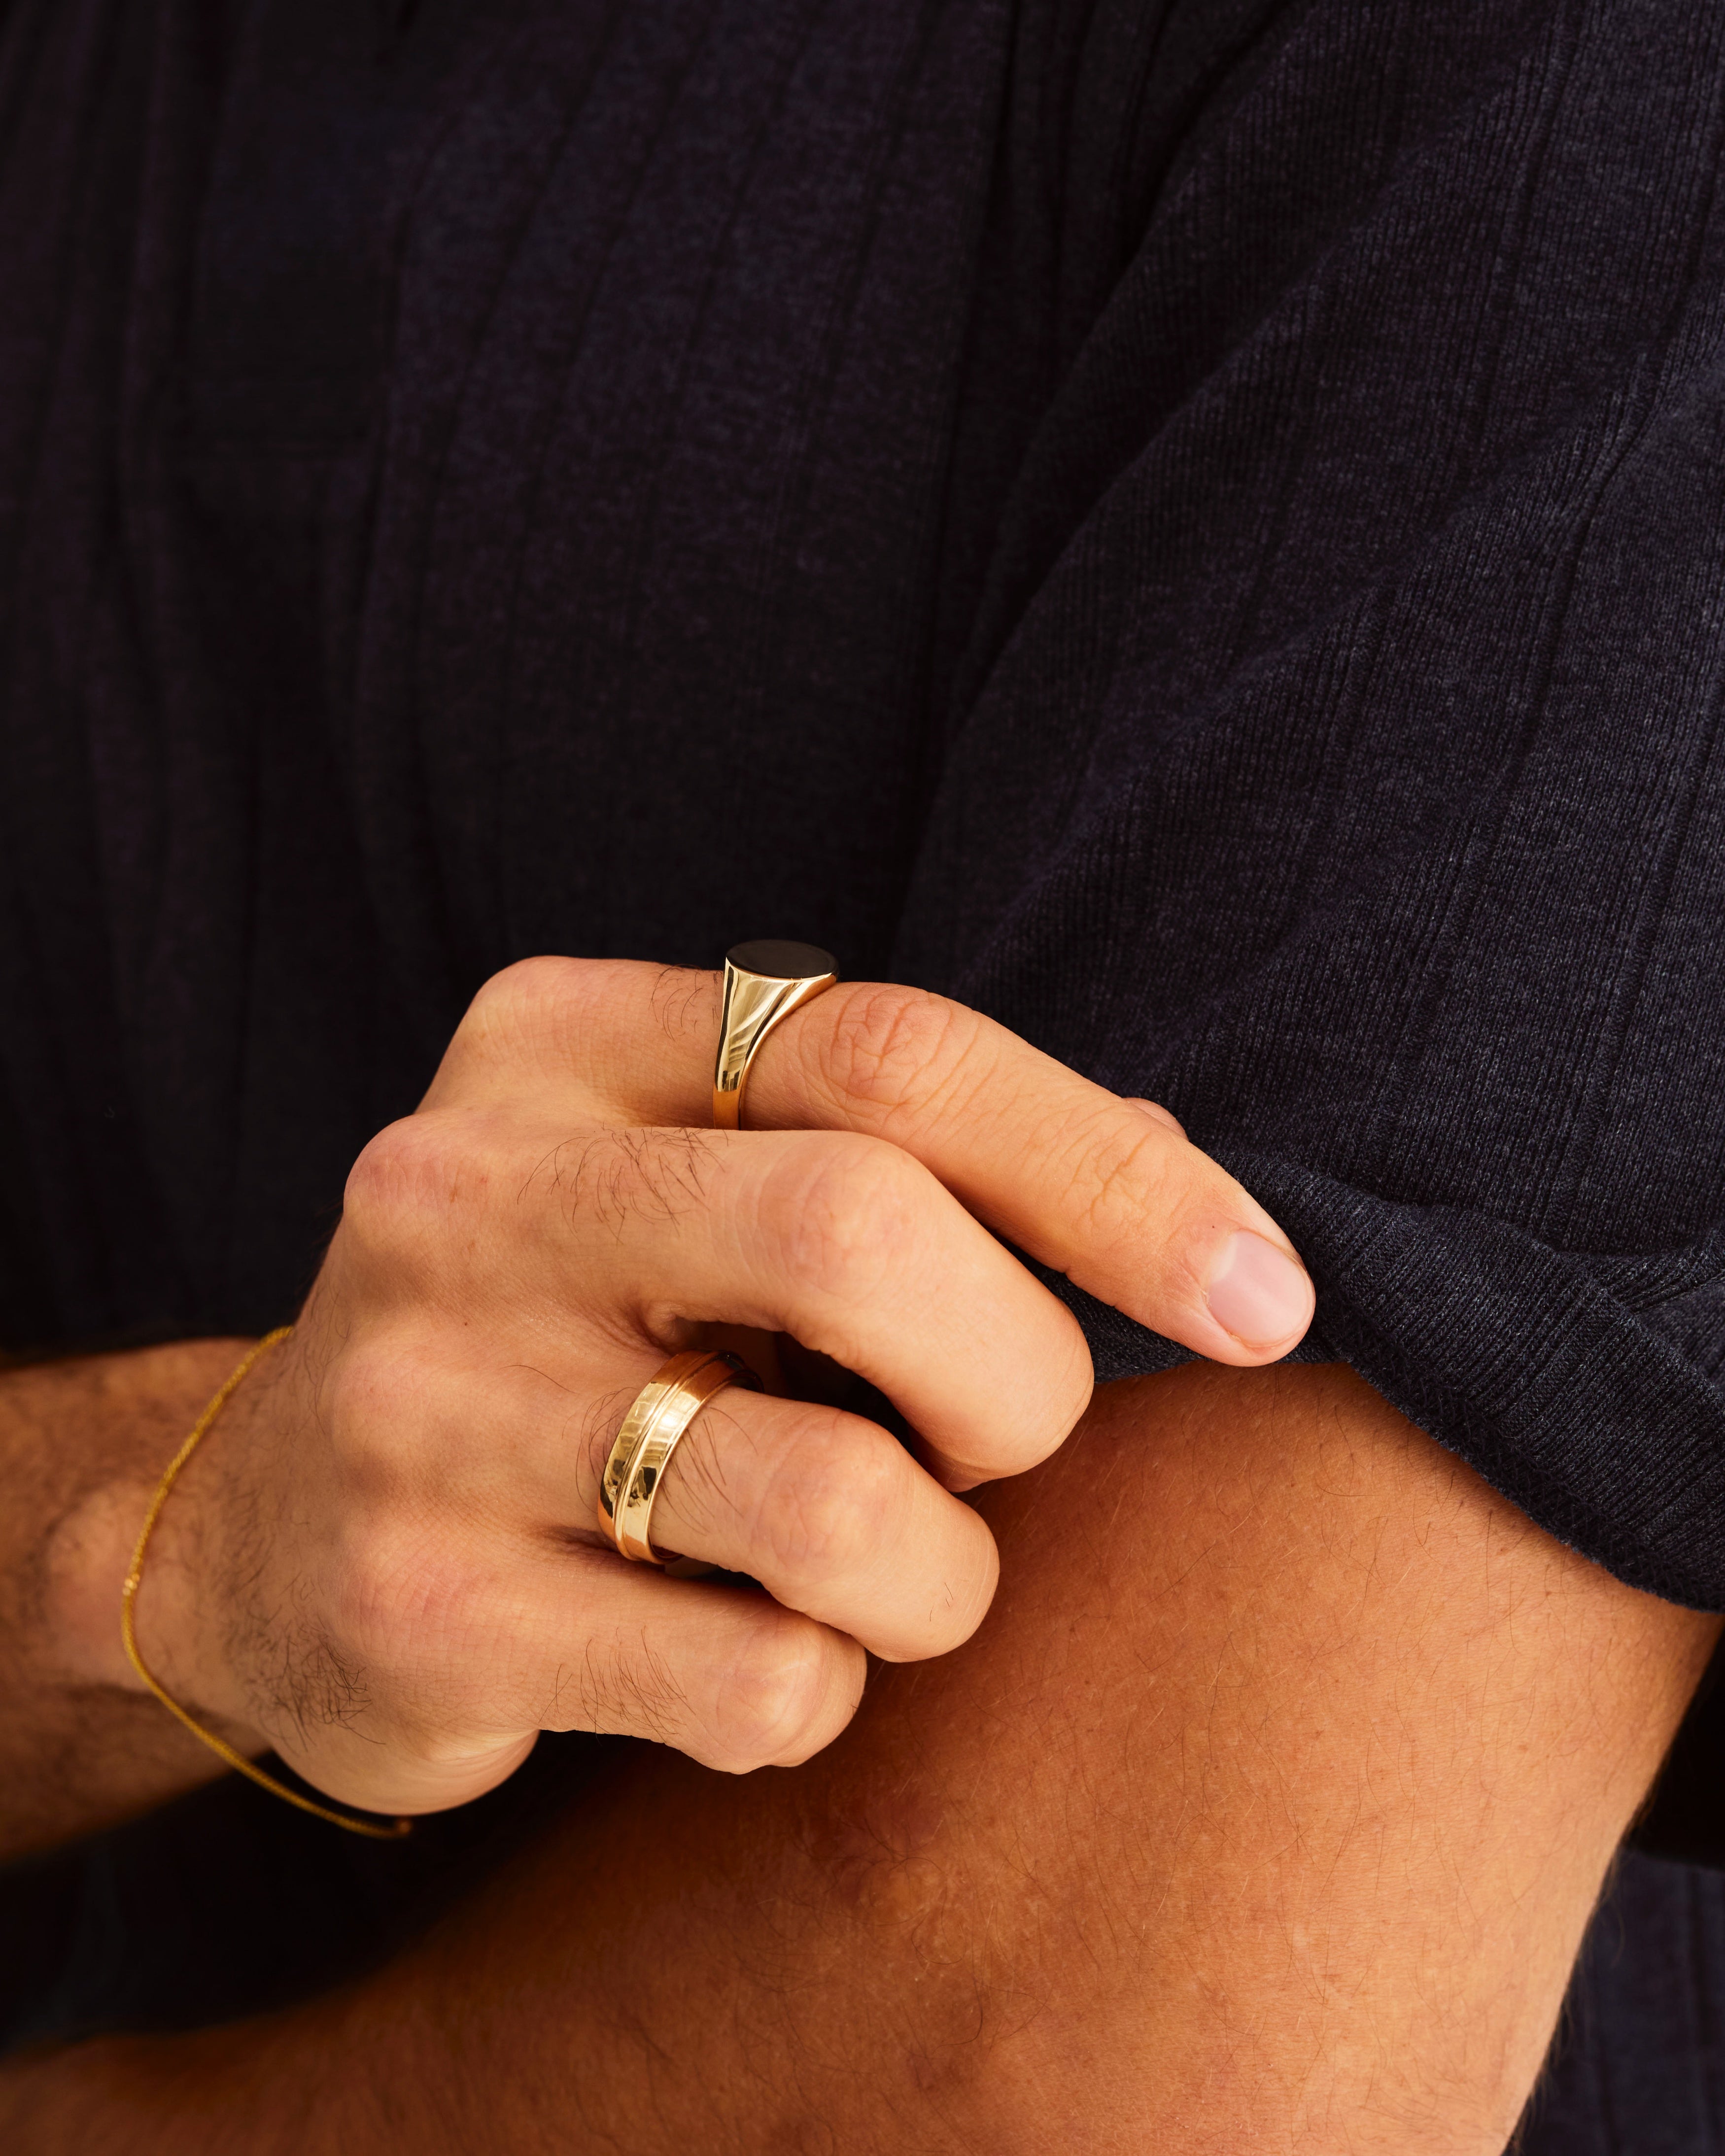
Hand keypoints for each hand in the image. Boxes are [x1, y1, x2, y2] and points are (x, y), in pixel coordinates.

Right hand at [100, 960, 1311, 1817]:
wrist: (263, 1532)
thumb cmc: (563, 1334)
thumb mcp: (688, 1186)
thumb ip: (905, 1161)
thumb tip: (1189, 1202)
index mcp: (554, 1043)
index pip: (891, 1053)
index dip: (1113, 1172)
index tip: (1263, 1296)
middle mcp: (466, 1192)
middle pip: (866, 1235)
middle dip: (1020, 1378)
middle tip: (1007, 1443)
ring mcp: (425, 1404)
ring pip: (839, 1503)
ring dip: (940, 1574)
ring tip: (876, 1567)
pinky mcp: (421, 1609)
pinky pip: (760, 1686)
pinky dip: (822, 1692)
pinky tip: (747, 1652)